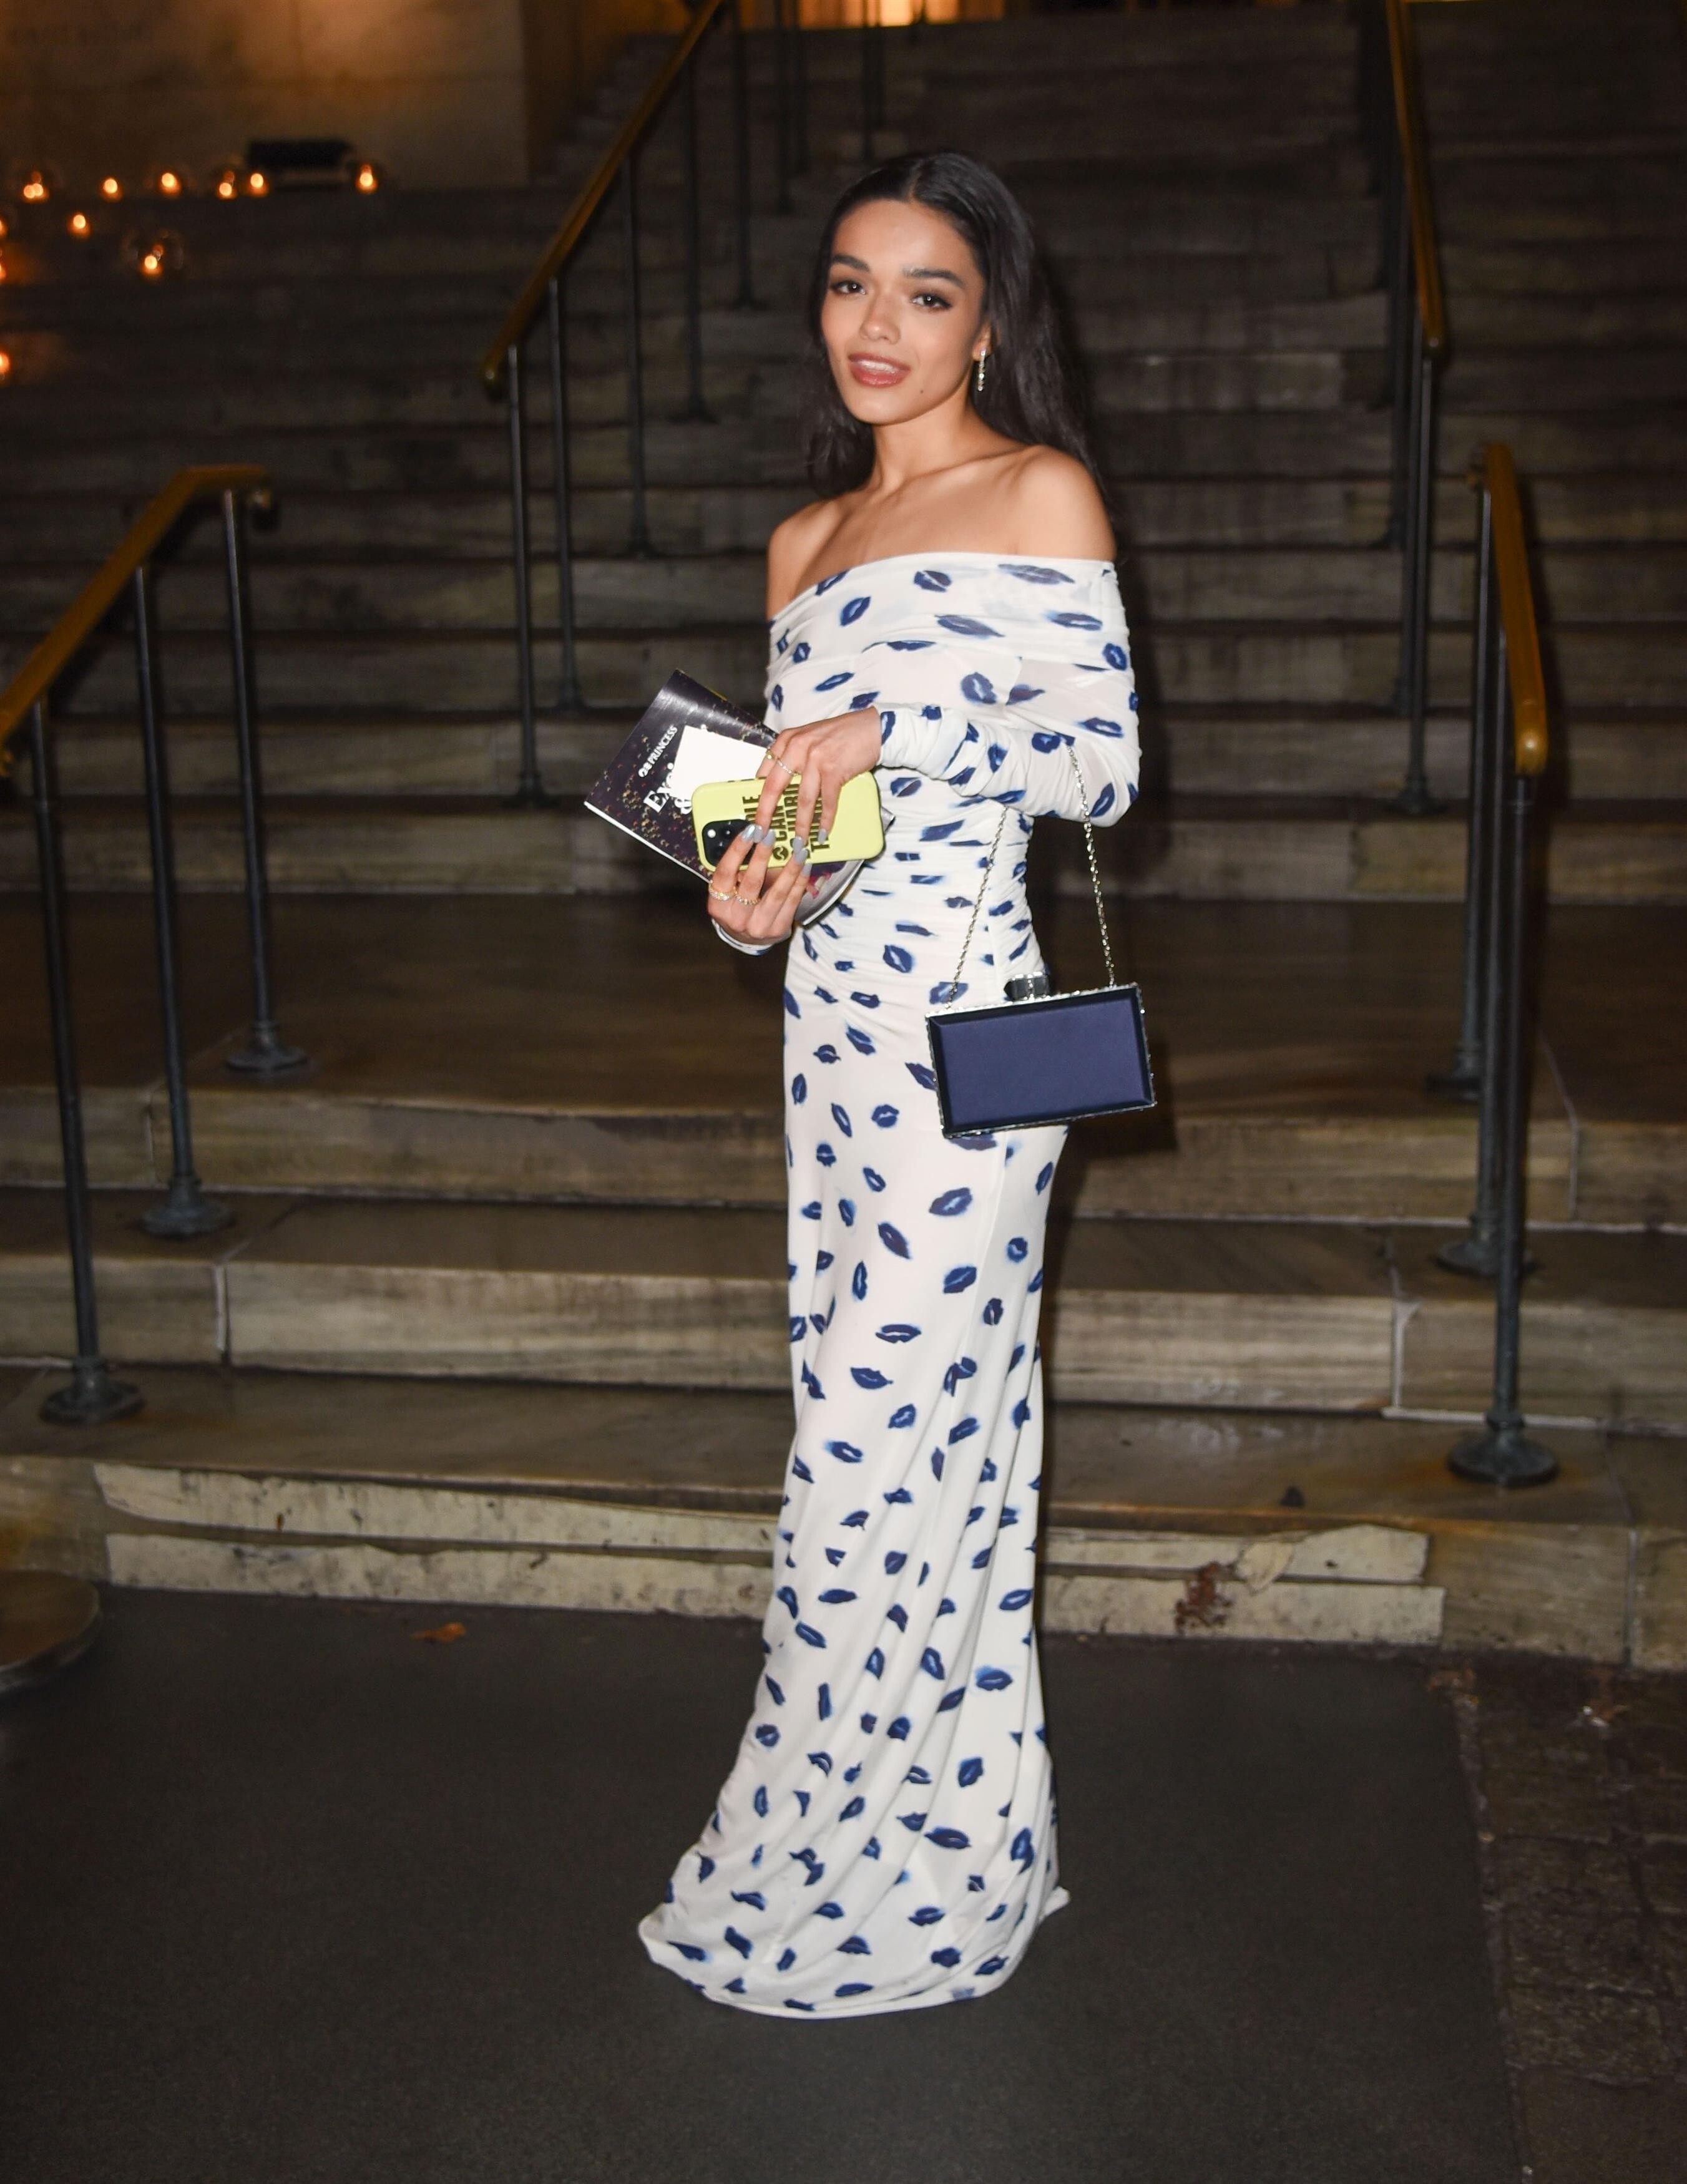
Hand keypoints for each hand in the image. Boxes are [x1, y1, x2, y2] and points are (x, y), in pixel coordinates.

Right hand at [705, 816, 814, 948]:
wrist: (749, 938)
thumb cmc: (738, 905)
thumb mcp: (731, 889)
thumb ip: (740, 868)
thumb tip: (759, 837)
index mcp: (718, 904)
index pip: (724, 873)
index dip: (737, 850)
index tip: (750, 831)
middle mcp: (736, 917)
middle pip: (751, 882)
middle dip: (763, 855)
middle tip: (773, 834)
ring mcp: (758, 926)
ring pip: (777, 893)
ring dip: (790, 868)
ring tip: (799, 849)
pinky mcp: (777, 929)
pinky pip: (792, 901)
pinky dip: (800, 881)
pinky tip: (806, 865)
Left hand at [754, 707, 881, 847]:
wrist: (870, 728)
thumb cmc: (840, 735)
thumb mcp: (808, 740)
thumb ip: (792, 758)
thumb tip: (780, 789)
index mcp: (787, 740)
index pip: (764, 773)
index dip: (758, 797)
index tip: (756, 815)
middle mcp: (797, 747)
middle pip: (775, 787)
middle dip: (767, 814)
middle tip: (762, 834)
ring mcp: (815, 758)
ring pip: (802, 800)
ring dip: (801, 825)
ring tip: (798, 842)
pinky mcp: (834, 769)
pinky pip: (826, 801)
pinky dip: (825, 820)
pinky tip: (823, 833)